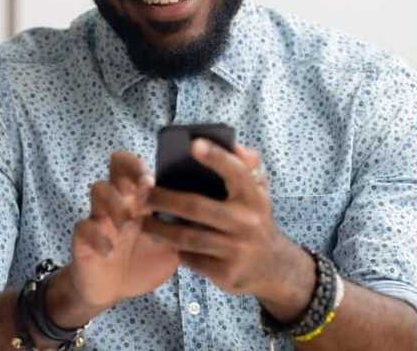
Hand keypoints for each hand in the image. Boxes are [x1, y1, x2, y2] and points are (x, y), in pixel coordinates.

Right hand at [65, 151, 179, 310]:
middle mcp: (120, 200)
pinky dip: (97, 236)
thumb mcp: (172, 244)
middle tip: (140, 190)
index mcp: (142, 198)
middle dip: (129, 173)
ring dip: (114, 201)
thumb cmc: (146, 260)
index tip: (153, 179)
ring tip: (126, 222)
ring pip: (98, 188)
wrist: (116, 290)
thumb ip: (185, 227)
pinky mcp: (83, 238)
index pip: (138, 165)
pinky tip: (109, 249)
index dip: (142, 165)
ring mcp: (100, 216)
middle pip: (116, 167)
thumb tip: (215, 212)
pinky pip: (83, 227)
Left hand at [142, 139, 313, 319]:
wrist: (273, 267)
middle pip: (197, 207)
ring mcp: (236, 249)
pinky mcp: (225, 272)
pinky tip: (165, 241)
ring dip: (160, 228)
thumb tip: (236, 146)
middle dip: (165, 199)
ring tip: (143, 221)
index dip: (217, 157)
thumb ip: (249, 168)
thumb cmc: (256, 220)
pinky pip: (191, 258)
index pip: (236, 172)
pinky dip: (175, 249)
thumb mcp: (260, 194)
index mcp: (255, 198)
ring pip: (188, 237)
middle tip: (143, 194)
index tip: (194, 144)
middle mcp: (247, 222)